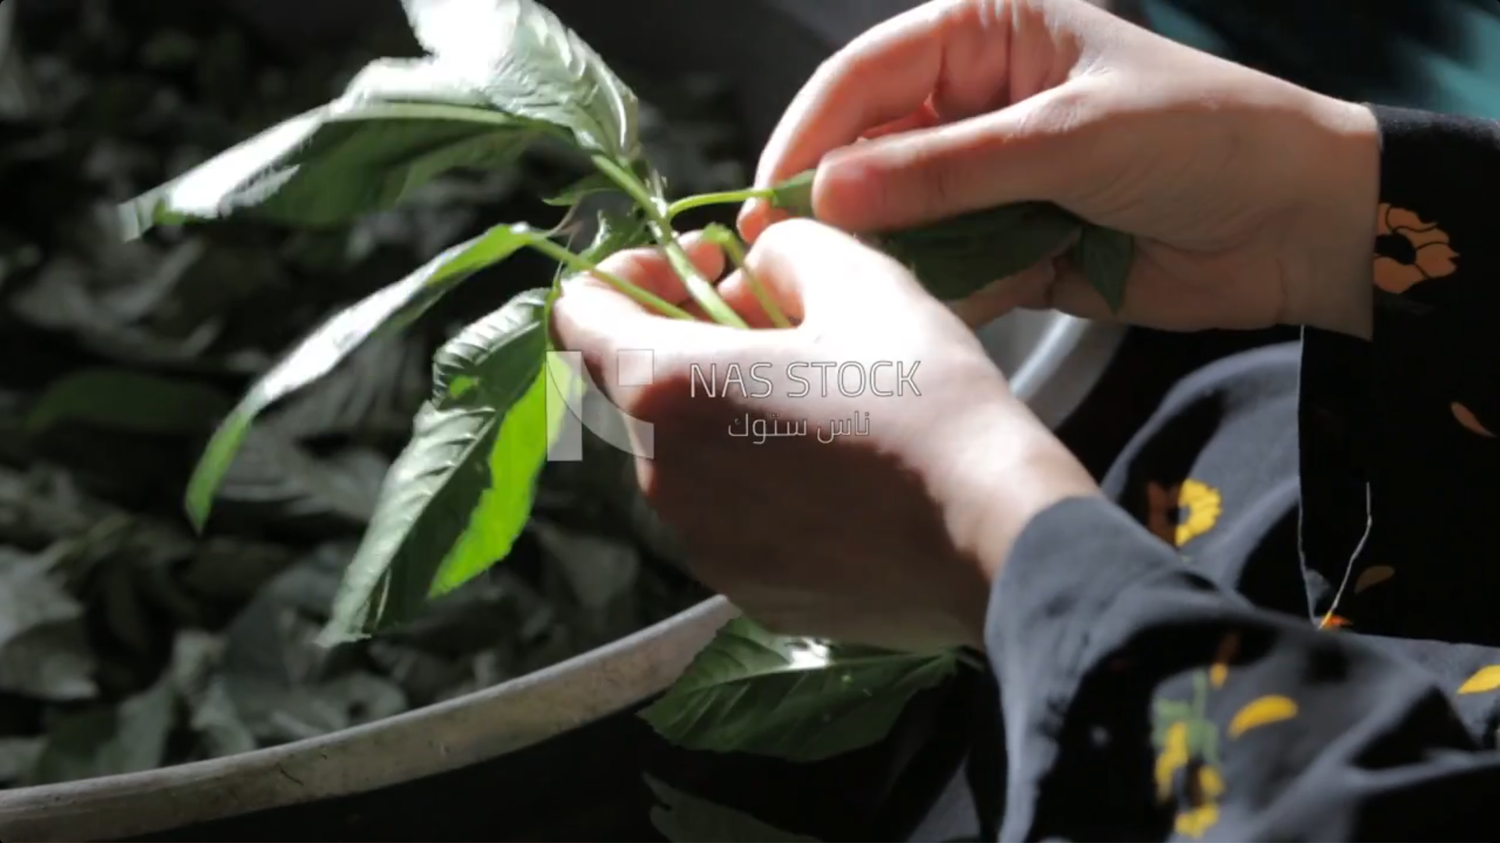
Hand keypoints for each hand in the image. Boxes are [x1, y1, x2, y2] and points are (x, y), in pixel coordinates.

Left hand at [551, 220, 1098, 650]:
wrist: (996, 540)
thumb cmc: (927, 400)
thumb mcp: (860, 277)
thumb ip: (781, 249)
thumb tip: (756, 267)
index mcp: (667, 388)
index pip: (580, 314)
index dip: (629, 272)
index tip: (697, 261)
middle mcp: (662, 476)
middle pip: (633, 386)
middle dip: (685, 335)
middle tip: (766, 314)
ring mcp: (700, 545)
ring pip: (680, 452)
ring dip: (719, 408)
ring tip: (808, 389)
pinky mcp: (745, 590)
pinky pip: (724, 514)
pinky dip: (751, 476)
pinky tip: (830, 462)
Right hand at [739, 0, 1380, 338]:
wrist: (1301, 224)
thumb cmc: (1199, 139)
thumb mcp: (1065, 139)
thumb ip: (944, 171)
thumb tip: (825, 195)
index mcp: (987, 35)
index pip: (866, 75)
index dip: (810, 134)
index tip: (769, 199)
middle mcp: (977, 102)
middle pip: (871, 151)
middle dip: (839, 206)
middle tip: (789, 261)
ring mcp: (992, 179)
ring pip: (902, 218)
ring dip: (887, 257)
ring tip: (853, 296)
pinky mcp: (1013, 245)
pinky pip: (948, 268)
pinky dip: (940, 291)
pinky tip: (933, 309)